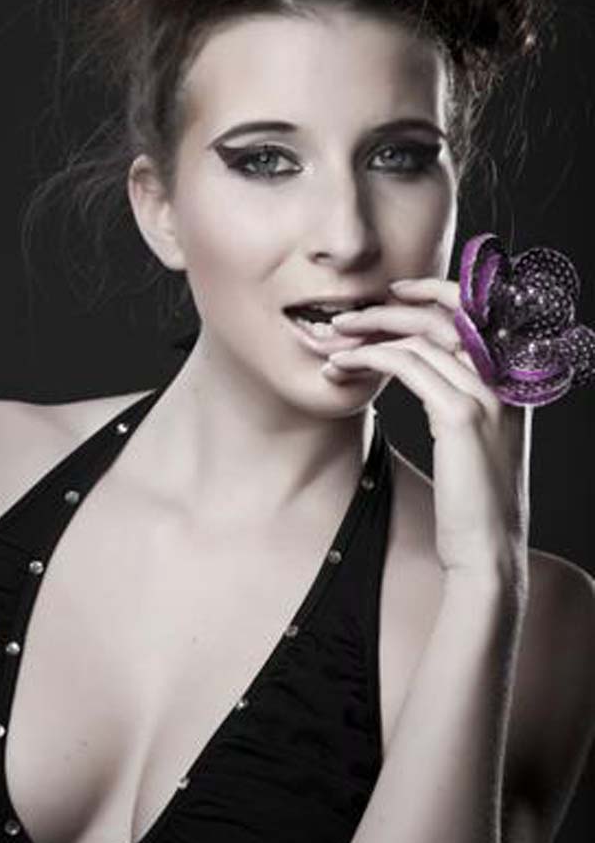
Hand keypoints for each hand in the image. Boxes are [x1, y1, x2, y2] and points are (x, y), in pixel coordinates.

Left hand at [325, 278, 530, 591]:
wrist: (487, 552)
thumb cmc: (473, 501)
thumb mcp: (472, 438)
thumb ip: (456, 396)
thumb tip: (420, 366)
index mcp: (511, 381)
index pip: (476, 310)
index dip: (433, 290)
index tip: (392, 292)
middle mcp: (504, 380)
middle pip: (442, 315)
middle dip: (386, 309)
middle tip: (344, 320)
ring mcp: (485, 395)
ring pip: (416, 338)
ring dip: (365, 335)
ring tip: (331, 345)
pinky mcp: (459, 416)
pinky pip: (404, 366)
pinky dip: (365, 359)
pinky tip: (339, 368)